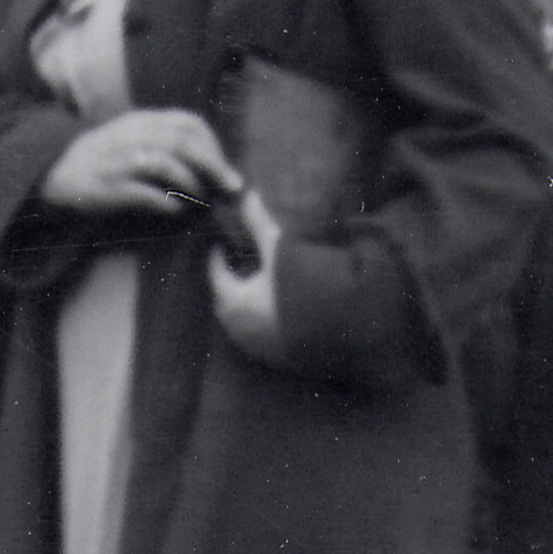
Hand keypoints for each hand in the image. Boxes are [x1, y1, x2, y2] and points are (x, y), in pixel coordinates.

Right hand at [43, 106, 241, 221]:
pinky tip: (177, 210)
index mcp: (143, 120)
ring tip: (202, 201)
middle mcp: (132, 135)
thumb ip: (167, 141)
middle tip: (232, 187)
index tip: (225, 168)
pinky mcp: (109, 186)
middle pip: (182, 142)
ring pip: (165, 164)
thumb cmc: (107, 158)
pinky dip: (167, 202)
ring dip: (192, 184)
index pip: (188, 123)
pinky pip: (145, 193)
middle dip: (214, 165)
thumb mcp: (135, 136)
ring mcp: (119, 160)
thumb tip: (212, 162)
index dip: (213, 145)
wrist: (58, 172)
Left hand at [204, 180, 290, 366]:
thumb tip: (247, 195)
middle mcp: (238, 327)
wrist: (337, 329)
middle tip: (235, 264)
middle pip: (224, 300)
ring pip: (240, 321)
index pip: (215, 275)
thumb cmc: (300, 286)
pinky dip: (260, 321)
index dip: (216, 258)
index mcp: (233, 300)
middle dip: (227, 282)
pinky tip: (276, 310)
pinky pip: (258, 337)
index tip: (219, 245)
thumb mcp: (278, 250)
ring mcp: (256, 346)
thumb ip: (259, 223)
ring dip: (243, 304)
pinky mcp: (275, 358)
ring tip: (255, 286)